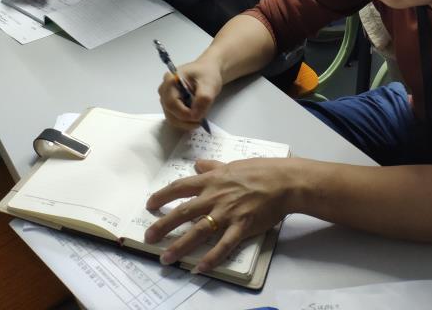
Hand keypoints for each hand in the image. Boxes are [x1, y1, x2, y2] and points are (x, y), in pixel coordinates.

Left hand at [144, 157, 292, 271]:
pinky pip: (223, 246)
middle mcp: (215, 197)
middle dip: (163, 225)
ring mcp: (227, 213)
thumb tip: (198, 164)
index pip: (180, 187)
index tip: (150, 204)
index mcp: (211, 180)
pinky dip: (210, 258)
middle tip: (148, 237)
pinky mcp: (241, 228)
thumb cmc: (259, 170)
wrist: (283, 182)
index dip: (163, 196)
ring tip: (165, 258)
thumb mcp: (231, 164)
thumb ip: (212, 167)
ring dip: (180, 246)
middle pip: (183, 212)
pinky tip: (199, 268)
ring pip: (198, 231)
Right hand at [158, 58, 223, 130]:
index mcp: (171, 80)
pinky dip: (185, 121)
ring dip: (186, 122)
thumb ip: (203, 99)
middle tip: (201, 120)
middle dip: (186, 120)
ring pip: (171, 117)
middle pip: (169, 112)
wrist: (207, 71)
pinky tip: (195, 115)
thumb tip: (195, 116)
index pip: (171, 103)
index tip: (199, 118)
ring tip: (200, 116)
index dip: (184, 114)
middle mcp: (164, 89)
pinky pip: (174, 117)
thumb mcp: (209, 84)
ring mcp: (166, 97)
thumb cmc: (207, 74)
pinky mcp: (170, 104)